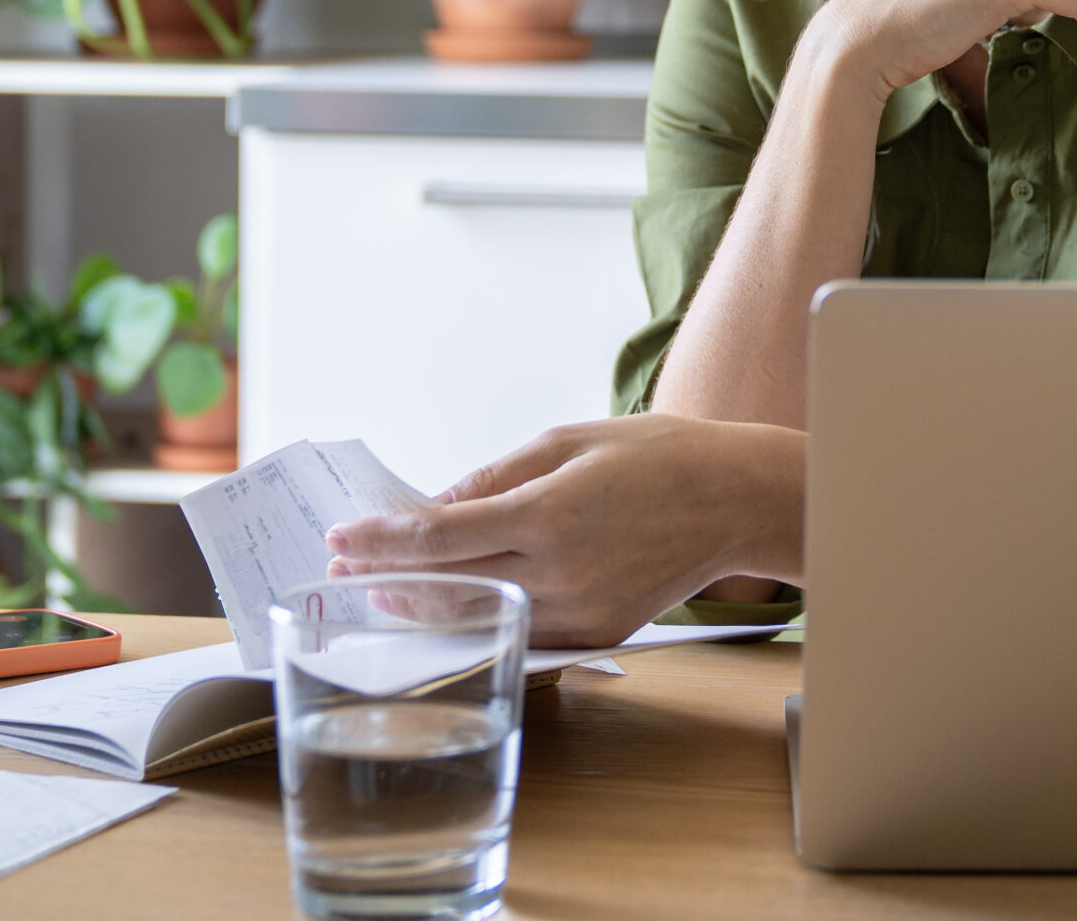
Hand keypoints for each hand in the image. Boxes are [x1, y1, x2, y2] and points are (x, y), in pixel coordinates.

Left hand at [324, 414, 804, 647]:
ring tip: (385, 588)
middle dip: (388, 576)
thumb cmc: (657, 457)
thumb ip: (495, 478)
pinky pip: (522, 629)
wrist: (735, 502)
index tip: (341, 537)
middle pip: (447, 586)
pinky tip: (451, 604)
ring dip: (424, 604)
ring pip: (480, 617)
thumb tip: (435, 507)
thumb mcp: (568, 441)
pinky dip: (481, 617)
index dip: (380, 541)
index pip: (438, 537)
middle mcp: (560, 572)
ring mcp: (579, 612)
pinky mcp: (597, 635)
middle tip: (345, 565)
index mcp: (549, 514)